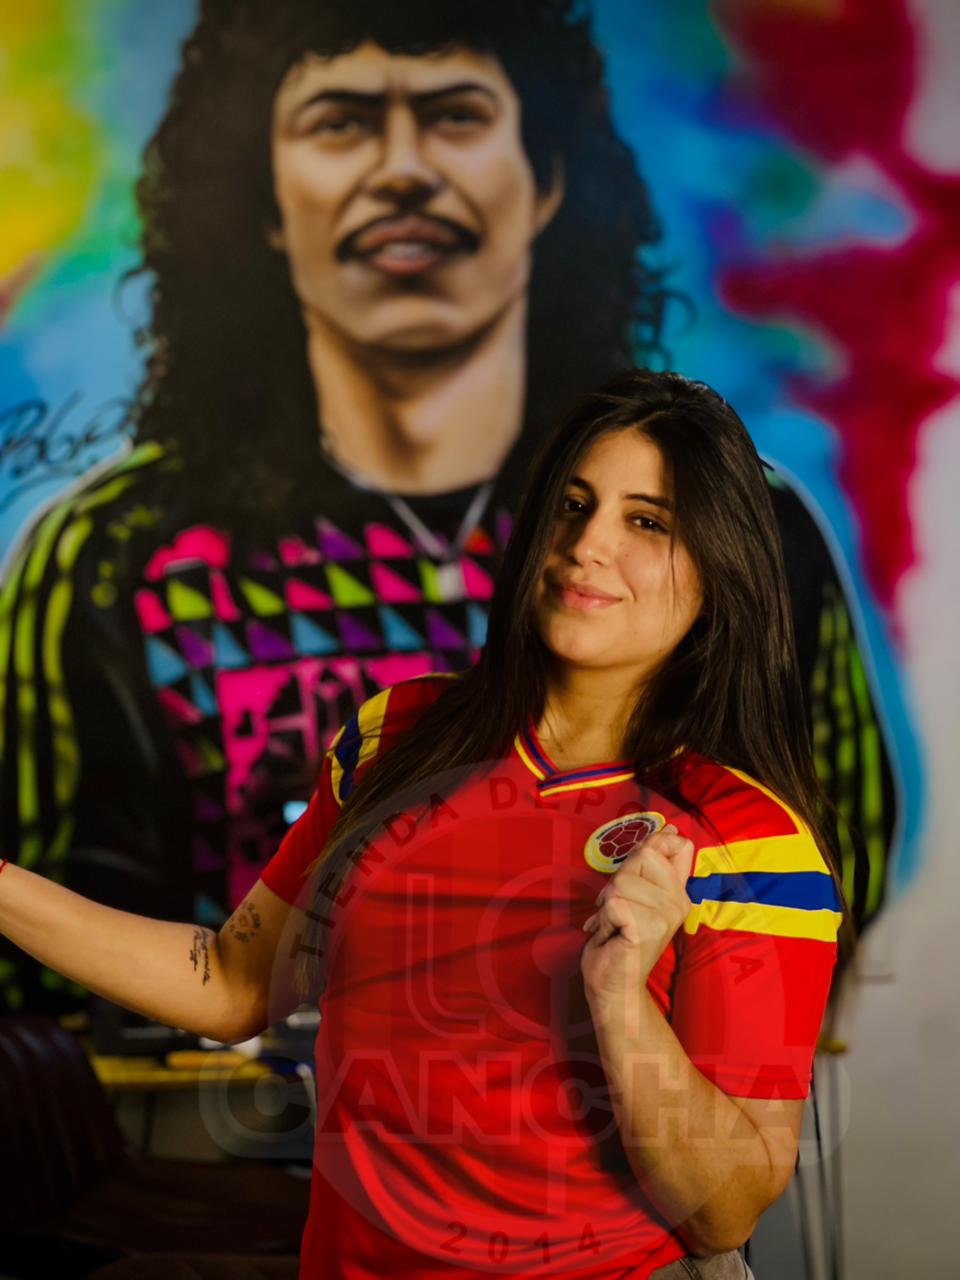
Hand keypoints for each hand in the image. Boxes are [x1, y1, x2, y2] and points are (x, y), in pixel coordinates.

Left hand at [580, 824, 694, 1004]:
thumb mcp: (636, 893)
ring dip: (607, 904)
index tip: (641, 869)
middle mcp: (679, 902)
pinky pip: (613, 903)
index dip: (656, 844)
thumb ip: (652, 866)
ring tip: (614, 925)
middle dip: (619, 879)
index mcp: (679, 892)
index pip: (679, 846)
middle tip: (618, 909)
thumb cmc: (618, 938)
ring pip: (622, 881)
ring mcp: (666, 916)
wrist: (613, 983)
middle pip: (643, 856)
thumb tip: (673, 830)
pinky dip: (603, 919)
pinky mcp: (647, 929)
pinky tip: (612, 936)